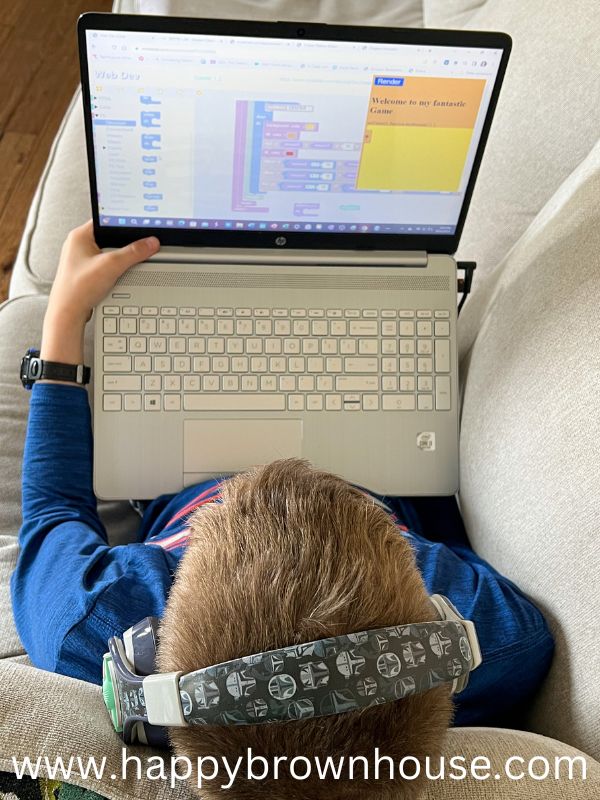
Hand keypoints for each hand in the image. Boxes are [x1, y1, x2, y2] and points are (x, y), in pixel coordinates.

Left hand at [39, 221, 159, 372]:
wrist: (67, 313)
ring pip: (109, 251)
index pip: (107, 219)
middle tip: (136, 248)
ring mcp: (83, 259)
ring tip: (124, 264)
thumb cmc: (77, 288)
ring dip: (120, 258)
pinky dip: (114, 268)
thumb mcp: (111, 265)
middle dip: (125, 243)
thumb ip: (133, 252)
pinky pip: (106, 264)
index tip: (140, 226)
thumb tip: (150, 243)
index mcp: (80, 235)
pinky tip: (117, 276)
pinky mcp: (87, 271)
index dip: (125, 222)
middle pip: (111, 236)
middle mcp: (79, 245)